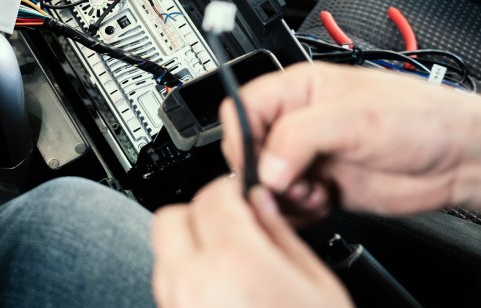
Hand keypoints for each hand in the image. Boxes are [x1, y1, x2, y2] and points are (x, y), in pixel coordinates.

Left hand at [151, 177, 350, 307]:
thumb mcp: (318, 286)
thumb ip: (280, 237)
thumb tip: (260, 205)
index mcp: (235, 263)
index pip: (214, 197)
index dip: (231, 189)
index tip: (243, 193)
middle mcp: (194, 285)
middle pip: (170, 219)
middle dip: (199, 213)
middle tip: (232, 224)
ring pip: (162, 255)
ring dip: (188, 246)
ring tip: (229, 261)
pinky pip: (166, 290)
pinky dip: (185, 280)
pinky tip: (220, 292)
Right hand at [221, 62, 480, 217]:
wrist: (458, 159)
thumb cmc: (419, 118)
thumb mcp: (352, 117)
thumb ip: (298, 137)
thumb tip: (264, 167)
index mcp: (297, 90)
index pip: (241, 108)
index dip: (241, 137)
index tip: (256, 163)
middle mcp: (297, 122)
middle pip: (248, 149)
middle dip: (262, 173)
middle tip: (287, 184)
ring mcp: (307, 155)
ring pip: (265, 181)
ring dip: (282, 196)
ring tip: (311, 193)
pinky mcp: (319, 186)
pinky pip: (287, 204)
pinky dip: (297, 211)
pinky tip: (322, 202)